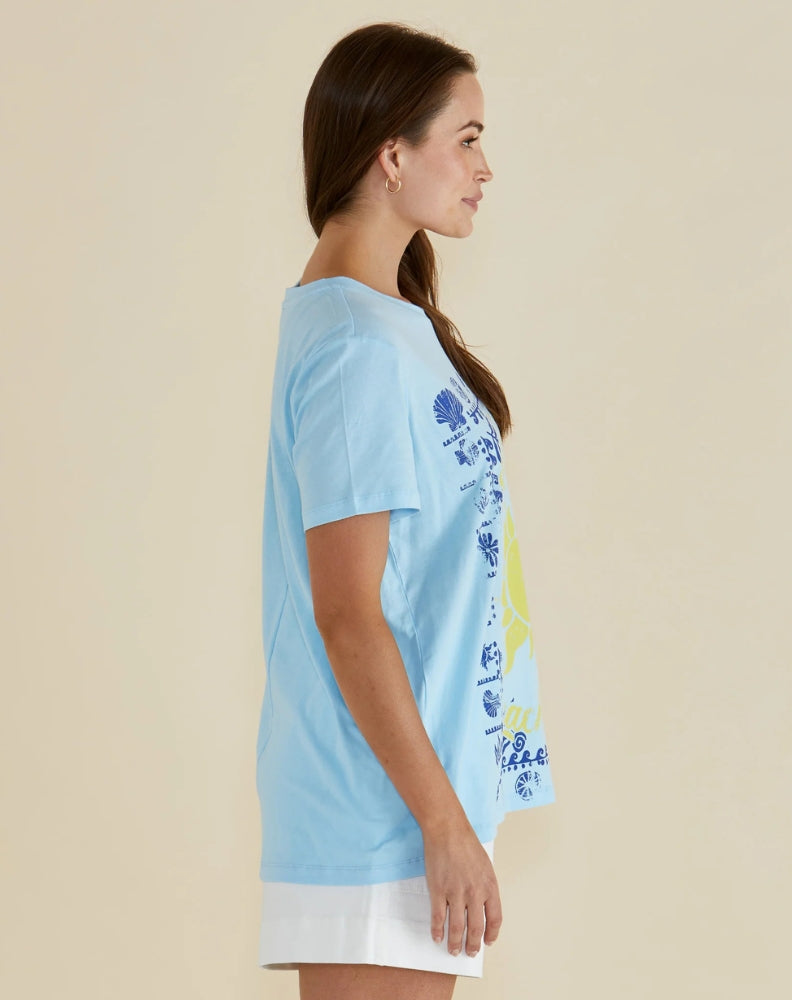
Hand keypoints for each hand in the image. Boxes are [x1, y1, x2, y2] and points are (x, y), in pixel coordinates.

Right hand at [422, 821, 502, 956]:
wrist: (447, 829)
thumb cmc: (466, 843)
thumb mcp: (485, 865)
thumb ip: (485, 886)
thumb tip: (482, 906)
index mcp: (490, 886)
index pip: (495, 919)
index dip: (491, 934)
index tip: (487, 942)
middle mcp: (475, 893)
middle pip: (476, 928)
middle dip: (472, 945)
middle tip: (469, 953)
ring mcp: (456, 893)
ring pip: (457, 927)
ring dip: (455, 943)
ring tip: (453, 950)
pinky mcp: (439, 890)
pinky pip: (438, 917)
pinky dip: (437, 930)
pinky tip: (437, 936)